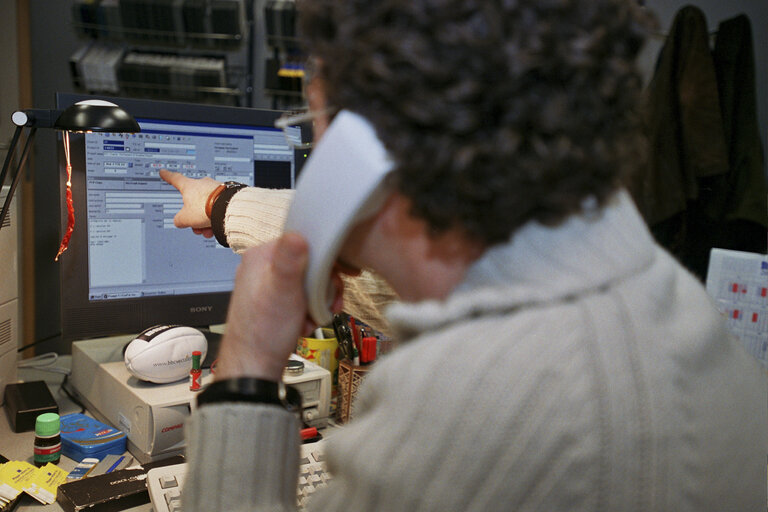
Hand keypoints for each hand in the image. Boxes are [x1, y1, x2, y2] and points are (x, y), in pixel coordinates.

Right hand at [159, 169, 220, 237]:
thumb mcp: (185, 218)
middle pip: (193, 202)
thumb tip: (180, 221)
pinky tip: (217, 228)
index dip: (168, 176)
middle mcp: (202, 185)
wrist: (229, 209)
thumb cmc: (206, 209)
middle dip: (194, 217)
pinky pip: (217, 207)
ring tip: (208, 231)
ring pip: (206, 207)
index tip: (163, 172)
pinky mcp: (226, 194)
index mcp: (189, 186)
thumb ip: (179, 219)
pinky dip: (216, 218)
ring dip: (205, 221)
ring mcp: (215, 189)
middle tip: (196, 228)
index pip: (175, 179)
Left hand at [215, 233, 315, 380]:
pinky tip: (305, 324)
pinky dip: (309, 311)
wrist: (254, 368)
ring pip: (308, 282)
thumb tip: (298, 234)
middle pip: (308, 264)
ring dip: (318, 301)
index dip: (326, 260)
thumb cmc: (265, 332)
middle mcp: (262, 267)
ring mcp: (267, 285)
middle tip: (328, 303)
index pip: (303, 242)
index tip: (340, 276)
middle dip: (324, 286)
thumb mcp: (282, 291)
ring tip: (315, 317)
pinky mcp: (273, 302)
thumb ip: (289, 261)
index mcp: (261, 256)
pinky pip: (300, 298)